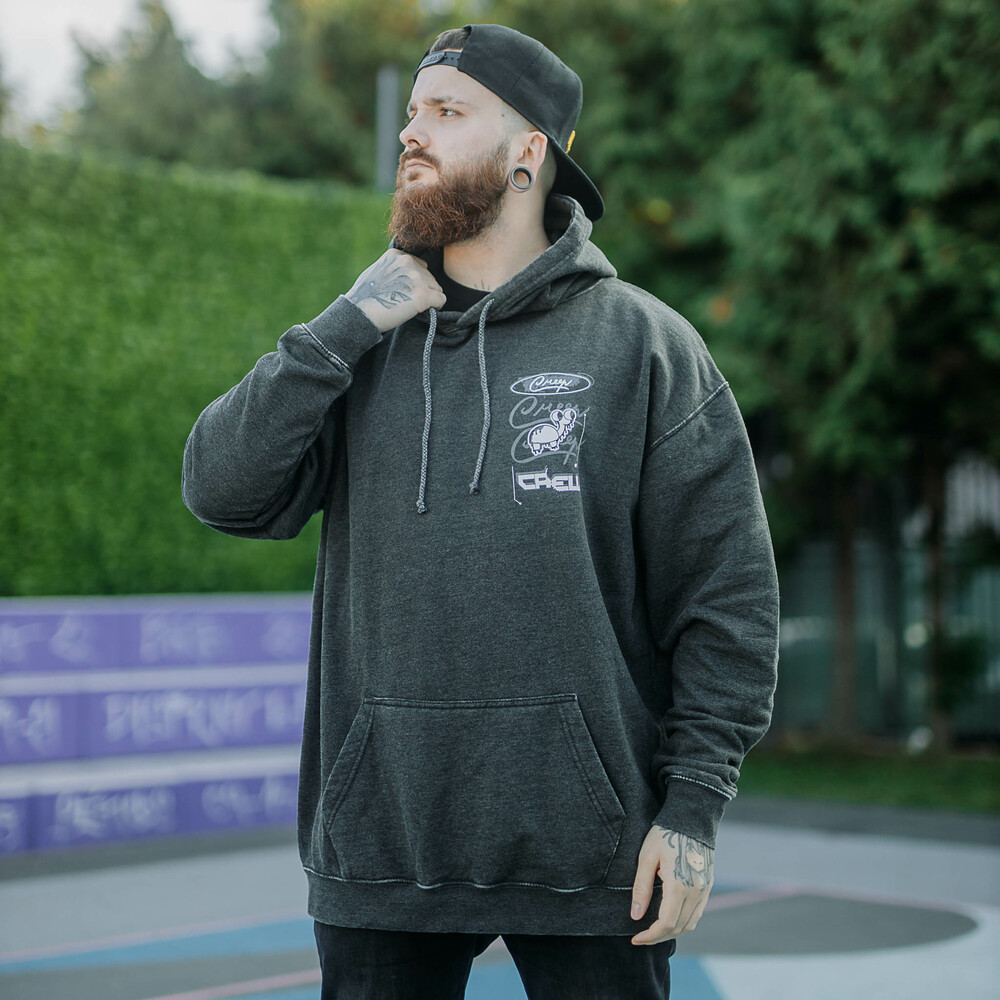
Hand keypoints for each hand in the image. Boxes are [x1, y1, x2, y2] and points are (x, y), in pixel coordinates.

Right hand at [345, 249, 446, 332]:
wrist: (359, 314)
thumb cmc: (365, 298)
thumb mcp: (377, 272)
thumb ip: (394, 269)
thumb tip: (407, 275)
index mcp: (396, 255)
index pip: (420, 266)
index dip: (416, 281)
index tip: (407, 292)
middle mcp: (408, 262)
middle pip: (430, 277)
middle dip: (423, 290)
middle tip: (408, 303)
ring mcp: (416, 278)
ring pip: (437, 288)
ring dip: (429, 299)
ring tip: (412, 307)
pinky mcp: (423, 294)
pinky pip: (441, 299)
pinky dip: (436, 307)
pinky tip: (425, 312)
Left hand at [630, 824, 713, 945]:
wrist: (691, 817)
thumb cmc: (665, 834)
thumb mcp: (647, 857)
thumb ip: (641, 888)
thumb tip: (636, 915)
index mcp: (679, 886)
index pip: (666, 924)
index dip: (650, 936)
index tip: (635, 938)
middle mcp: (695, 892)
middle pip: (678, 928)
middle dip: (658, 937)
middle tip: (641, 937)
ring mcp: (704, 890)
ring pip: (690, 924)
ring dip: (672, 932)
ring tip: (653, 931)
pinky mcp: (707, 885)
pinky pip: (697, 913)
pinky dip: (683, 922)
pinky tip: (670, 918)